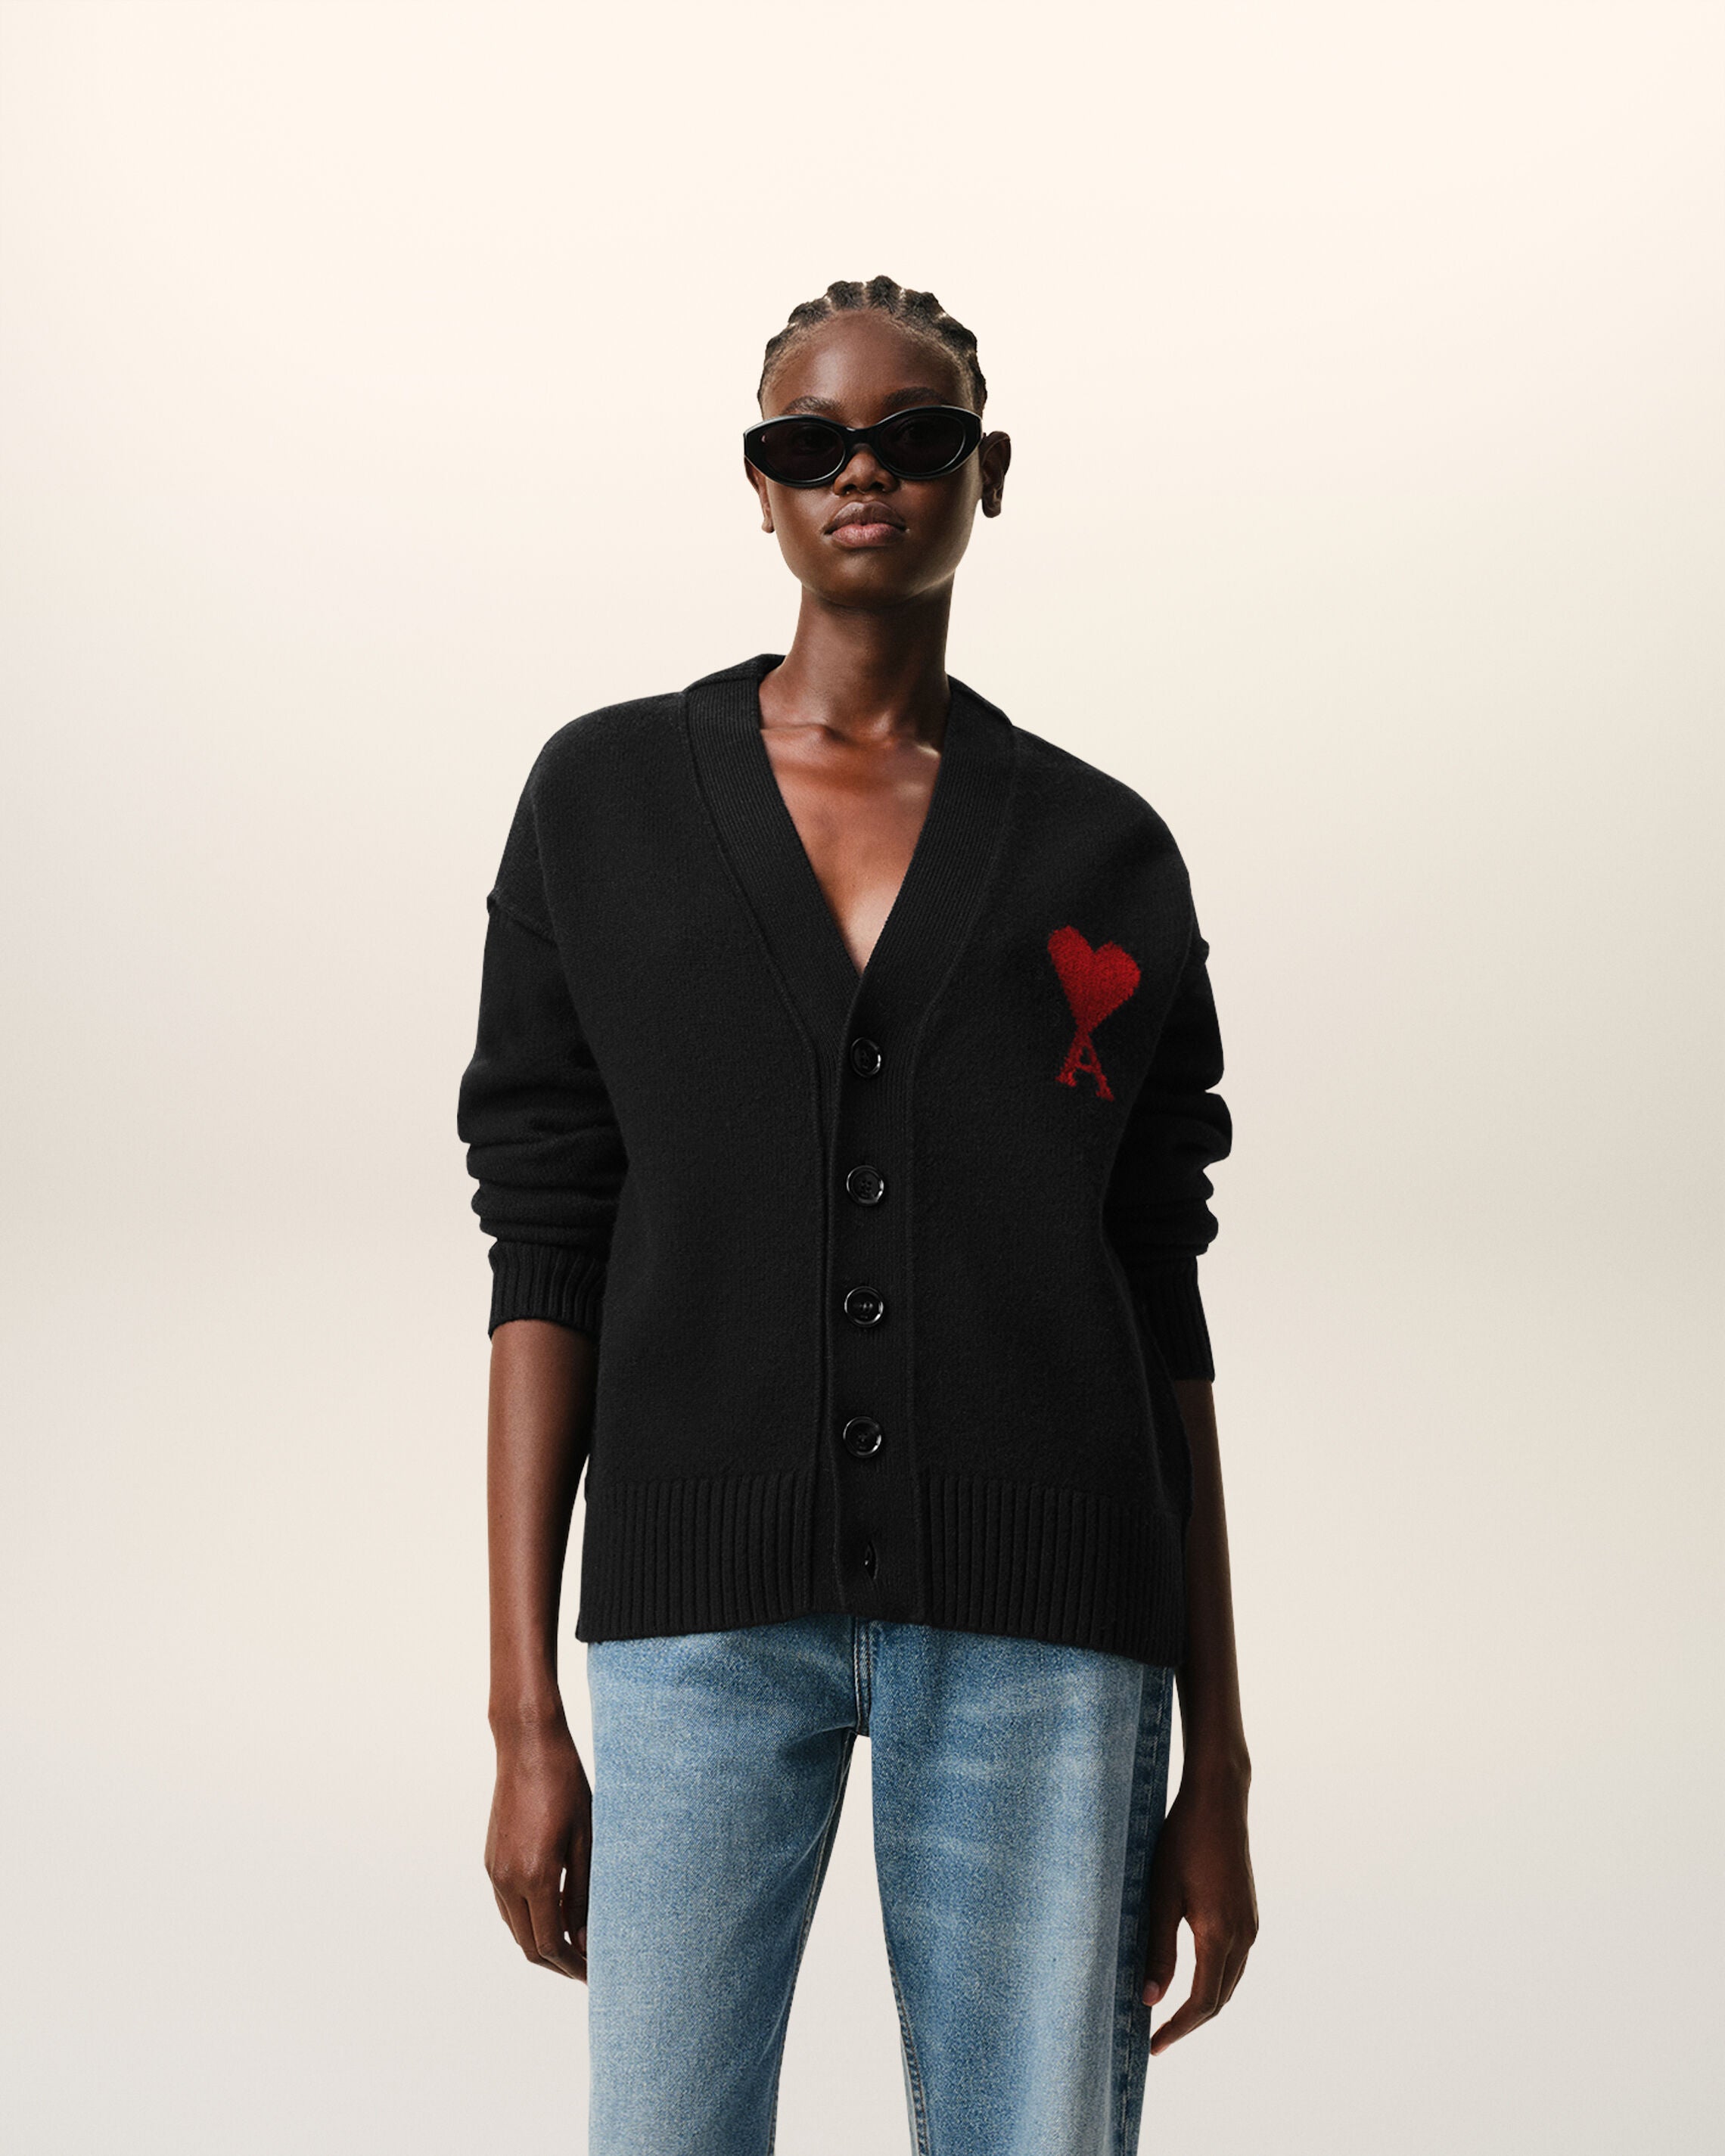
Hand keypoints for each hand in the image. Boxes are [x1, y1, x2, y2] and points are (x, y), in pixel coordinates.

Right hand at [485, 1715, 592, 1980]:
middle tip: (588, 1966)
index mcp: (534, 1877)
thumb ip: (583, 1894)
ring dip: (542, 1943)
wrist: (527, 1746)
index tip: (596, 1973)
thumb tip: (583, 1940)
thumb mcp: (586, 1840)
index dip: (573, 1966)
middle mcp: (507, 1880)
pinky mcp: (491, 1860)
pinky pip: (507, 1906)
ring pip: (516, 1928)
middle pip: (529, 1945)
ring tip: (576, 1945)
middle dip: (559, 1963)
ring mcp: (494, 1871)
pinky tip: (554, 1914)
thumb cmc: (566, 1786)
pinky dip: (529, 1921)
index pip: (550, 1945)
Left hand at [1140, 1763, 1257, 2053]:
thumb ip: (1158, 1950)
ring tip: (1170, 2013)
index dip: (1178, 2029)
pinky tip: (1192, 1976)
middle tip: (1157, 2036)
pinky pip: (1235, 1961)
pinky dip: (1214, 1979)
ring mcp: (1250, 1923)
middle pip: (1219, 1999)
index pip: (1202, 2003)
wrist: (1219, 1801)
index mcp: (1219, 1935)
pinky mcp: (1248, 1911)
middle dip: (1190, 2022)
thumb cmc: (1182, 1841)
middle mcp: (1243, 1935)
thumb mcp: (1161, 1894)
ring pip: (1229, 1981)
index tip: (1153, 2045)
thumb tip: (1151, 1999)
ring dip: (1203, 2002)